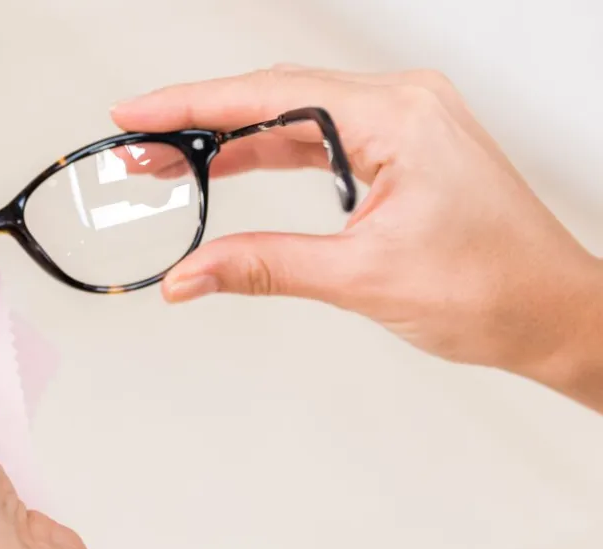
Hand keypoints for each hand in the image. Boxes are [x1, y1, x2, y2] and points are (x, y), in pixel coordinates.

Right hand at [112, 66, 602, 409]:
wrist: (554, 313)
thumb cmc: (491, 290)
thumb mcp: (362, 278)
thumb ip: (264, 266)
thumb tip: (186, 276)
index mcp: (397, 116)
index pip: (268, 98)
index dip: (190, 106)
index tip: (134, 117)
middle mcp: (402, 103)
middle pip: (273, 96)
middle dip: (198, 122)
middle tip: (135, 148)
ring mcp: (404, 121)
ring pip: (292, 115)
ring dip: (228, 139)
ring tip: (165, 163)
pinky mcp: (403, 146)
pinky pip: (318, 136)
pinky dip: (267, 152)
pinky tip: (227, 168)